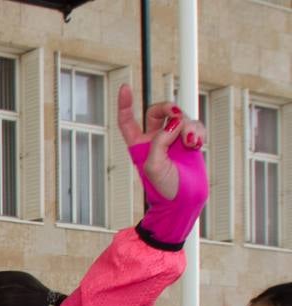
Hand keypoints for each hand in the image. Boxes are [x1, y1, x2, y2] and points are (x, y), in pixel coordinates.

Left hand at [117, 84, 207, 243]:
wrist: (183, 201)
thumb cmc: (163, 189)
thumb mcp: (154, 165)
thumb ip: (160, 141)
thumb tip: (174, 122)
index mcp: (138, 145)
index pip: (128, 121)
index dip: (125, 104)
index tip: (125, 87)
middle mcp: (155, 139)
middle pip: (157, 111)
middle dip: (167, 107)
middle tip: (177, 114)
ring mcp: (173, 140)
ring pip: (180, 118)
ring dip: (188, 125)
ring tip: (191, 143)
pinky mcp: (189, 143)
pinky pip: (195, 127)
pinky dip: (198, 131)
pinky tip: (198, 144)